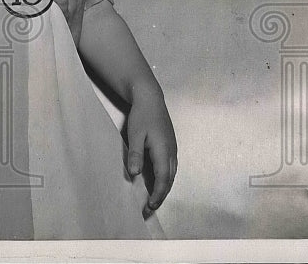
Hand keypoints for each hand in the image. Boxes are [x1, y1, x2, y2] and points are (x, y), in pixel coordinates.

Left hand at [125, 82, 177, 212]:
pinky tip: (158, 182)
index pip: (162, 179)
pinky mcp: (170, 146)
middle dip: (161, 196)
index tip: (150, 206)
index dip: (157, 194)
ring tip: (153, 199)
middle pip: (169, 180)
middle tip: (150, 209)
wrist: (150, 99)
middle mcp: (172, 153)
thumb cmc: (141, 115)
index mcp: (164, 151)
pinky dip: (165, 179)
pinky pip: (170, 168)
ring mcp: (173, 149)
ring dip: (163, 188)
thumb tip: (135, 174)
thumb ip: (136, 154)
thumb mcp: (135, 134)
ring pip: (171, 175)